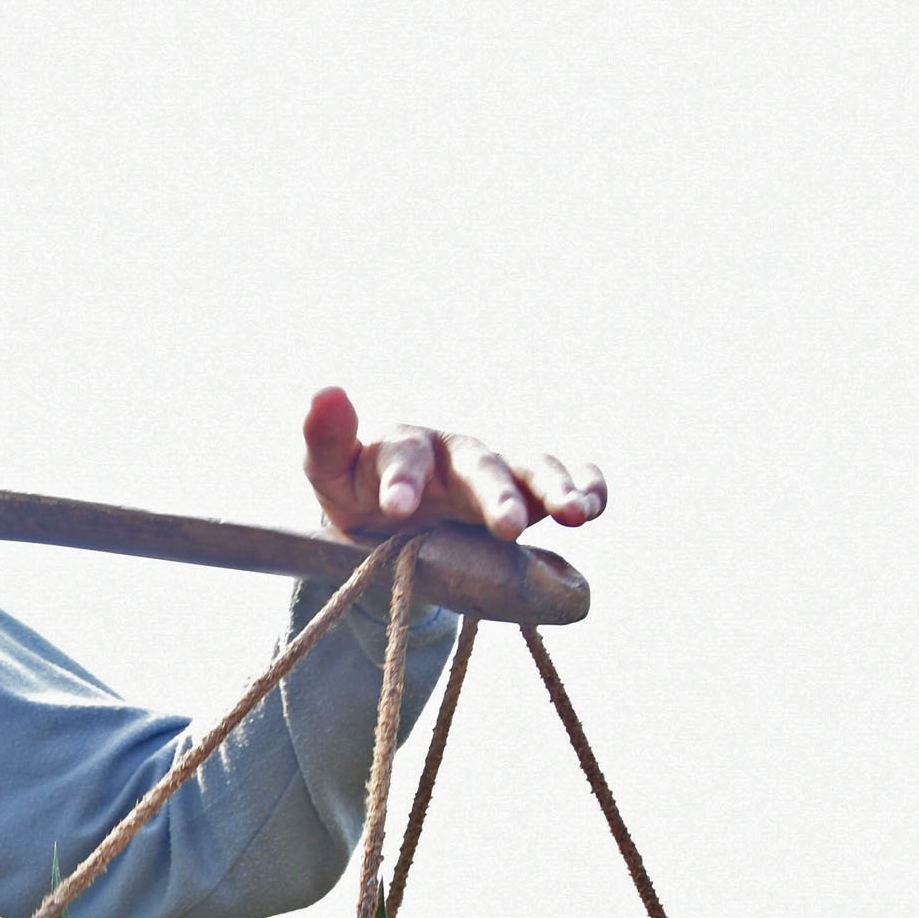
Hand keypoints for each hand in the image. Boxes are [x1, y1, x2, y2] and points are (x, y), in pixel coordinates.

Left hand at [303, 387, 603, 541]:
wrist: (392, 521)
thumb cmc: (359, 491)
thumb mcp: (330, 475)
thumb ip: (324, 442)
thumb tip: (324, 390)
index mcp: (405, 447)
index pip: (405, 455)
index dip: (402, 479)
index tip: (396, 509)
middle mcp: (456, 453)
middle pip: (478, 465)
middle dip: (495, 494)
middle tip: (507, 527)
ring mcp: (497, 470)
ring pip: (529, 469)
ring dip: (553, 488)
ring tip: (573, 515)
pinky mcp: (529, 492)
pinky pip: (567, 479)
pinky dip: (586, 485)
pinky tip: (594, 506)